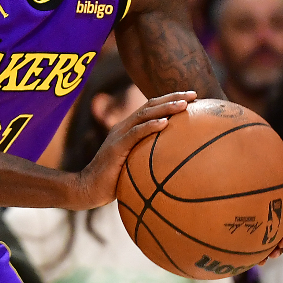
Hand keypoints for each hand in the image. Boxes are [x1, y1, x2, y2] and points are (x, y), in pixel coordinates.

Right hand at [70, 91, 194, 209]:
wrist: (88, 189)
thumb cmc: (114, 181)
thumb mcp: (135, 165)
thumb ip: (149, 158)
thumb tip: (176, 163)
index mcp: (129, 129)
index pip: (152, 108)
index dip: (171, 100)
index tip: (193, 98)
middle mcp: (124, 127)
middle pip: (150, 105)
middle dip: (173, 97)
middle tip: (194, 94)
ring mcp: (119, 135)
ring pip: (144, 115)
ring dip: (165, 108)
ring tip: (184, 104)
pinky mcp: (116, 147)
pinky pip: (135, 133)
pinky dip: (150, 126)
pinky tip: (165, 123)